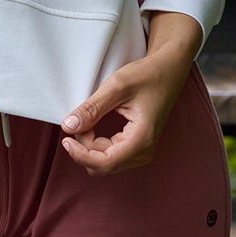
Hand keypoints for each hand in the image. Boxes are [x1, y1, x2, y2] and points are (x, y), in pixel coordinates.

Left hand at [60, 11, 201, 176]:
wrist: (168, 70)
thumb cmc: (148, 75)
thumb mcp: (116, 86)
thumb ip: (92, 109)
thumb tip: (69, 126)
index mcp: (143, 139)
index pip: (106, 163)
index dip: (81, 155)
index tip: (66, 138)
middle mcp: (145, 150)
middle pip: (104, 166)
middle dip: (84, 149)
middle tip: (76, 124)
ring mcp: (143, 151)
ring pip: (106, 163)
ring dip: (90, 148)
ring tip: (86, 123)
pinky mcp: (138, 147)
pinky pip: (111, 155)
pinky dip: (97, 145)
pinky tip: (92, 128)